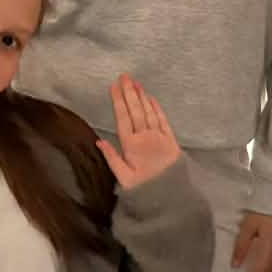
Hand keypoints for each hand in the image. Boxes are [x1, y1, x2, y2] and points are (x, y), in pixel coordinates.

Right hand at [97, 74, 181, 189]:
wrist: (171, 195)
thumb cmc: (144, 188)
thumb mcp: (123, 177)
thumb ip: (111, 158)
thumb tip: (100, 140)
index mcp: (132, 145)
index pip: (123, 117)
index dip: (118, 101)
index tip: (114, 86)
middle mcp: (146, 137)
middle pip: (136, 110)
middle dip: (129, 91)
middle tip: (124, 76)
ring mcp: (159, 136)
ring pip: (149, 111)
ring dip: (142, 96)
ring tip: (135, 82)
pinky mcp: (170, 139)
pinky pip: (163, 119)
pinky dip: (156, 107)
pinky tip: (150, 98)